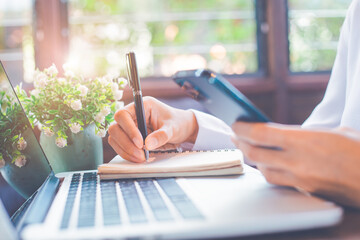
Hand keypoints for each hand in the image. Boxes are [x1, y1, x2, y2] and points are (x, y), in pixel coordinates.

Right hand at [108, 97, 197, 161]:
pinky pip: (120, 146)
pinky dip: (127, 154)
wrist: (182, 128)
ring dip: (125, 150)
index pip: (123, 115)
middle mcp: (132, 115)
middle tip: (141, 154)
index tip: (140, 143)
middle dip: (126, 143)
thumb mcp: (173, 128)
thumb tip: (147, 144)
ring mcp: (129, 126)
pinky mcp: (129, 137)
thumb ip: (161, 135)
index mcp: (142, 106)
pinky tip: (138, 158)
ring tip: (141, 158)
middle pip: (115, 127)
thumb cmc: (178, 123)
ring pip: (115, 138)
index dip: (128, 129)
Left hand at [231, 122, 359, 207]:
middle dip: (240, 143)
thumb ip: (305, 134)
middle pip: (255, 153)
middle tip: (235, 135)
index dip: (242, 128)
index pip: (260, 134)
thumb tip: (286, 135)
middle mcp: (298, 162)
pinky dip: (270, 171)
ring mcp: (301, 180)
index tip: (235, 123)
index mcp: (305, 141)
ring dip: (253, 159)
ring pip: (264, 171)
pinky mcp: (306, 191)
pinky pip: (279, 182)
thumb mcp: (334, 132)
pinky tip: (269, 164)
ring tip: (247, 148)